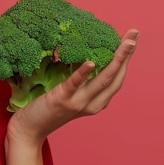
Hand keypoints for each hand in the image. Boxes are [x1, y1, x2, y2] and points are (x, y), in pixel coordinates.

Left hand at [6, 28, 139, 146]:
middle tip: (134, 34)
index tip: (132, 38)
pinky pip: (75, 84)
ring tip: (124, 43)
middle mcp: (92, 103)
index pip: (117, 77)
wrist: (29, 130)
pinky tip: (90, 62)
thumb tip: (85, 52)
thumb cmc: (48, 108)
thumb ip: (80, 80)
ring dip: (116, 60)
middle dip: (127, 55)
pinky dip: (84, 73)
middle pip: (116, 77)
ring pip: (103, 80)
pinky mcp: (62, 100)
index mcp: (96, 101)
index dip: (126, 58)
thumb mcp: (70, 93)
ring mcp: (78, 103)